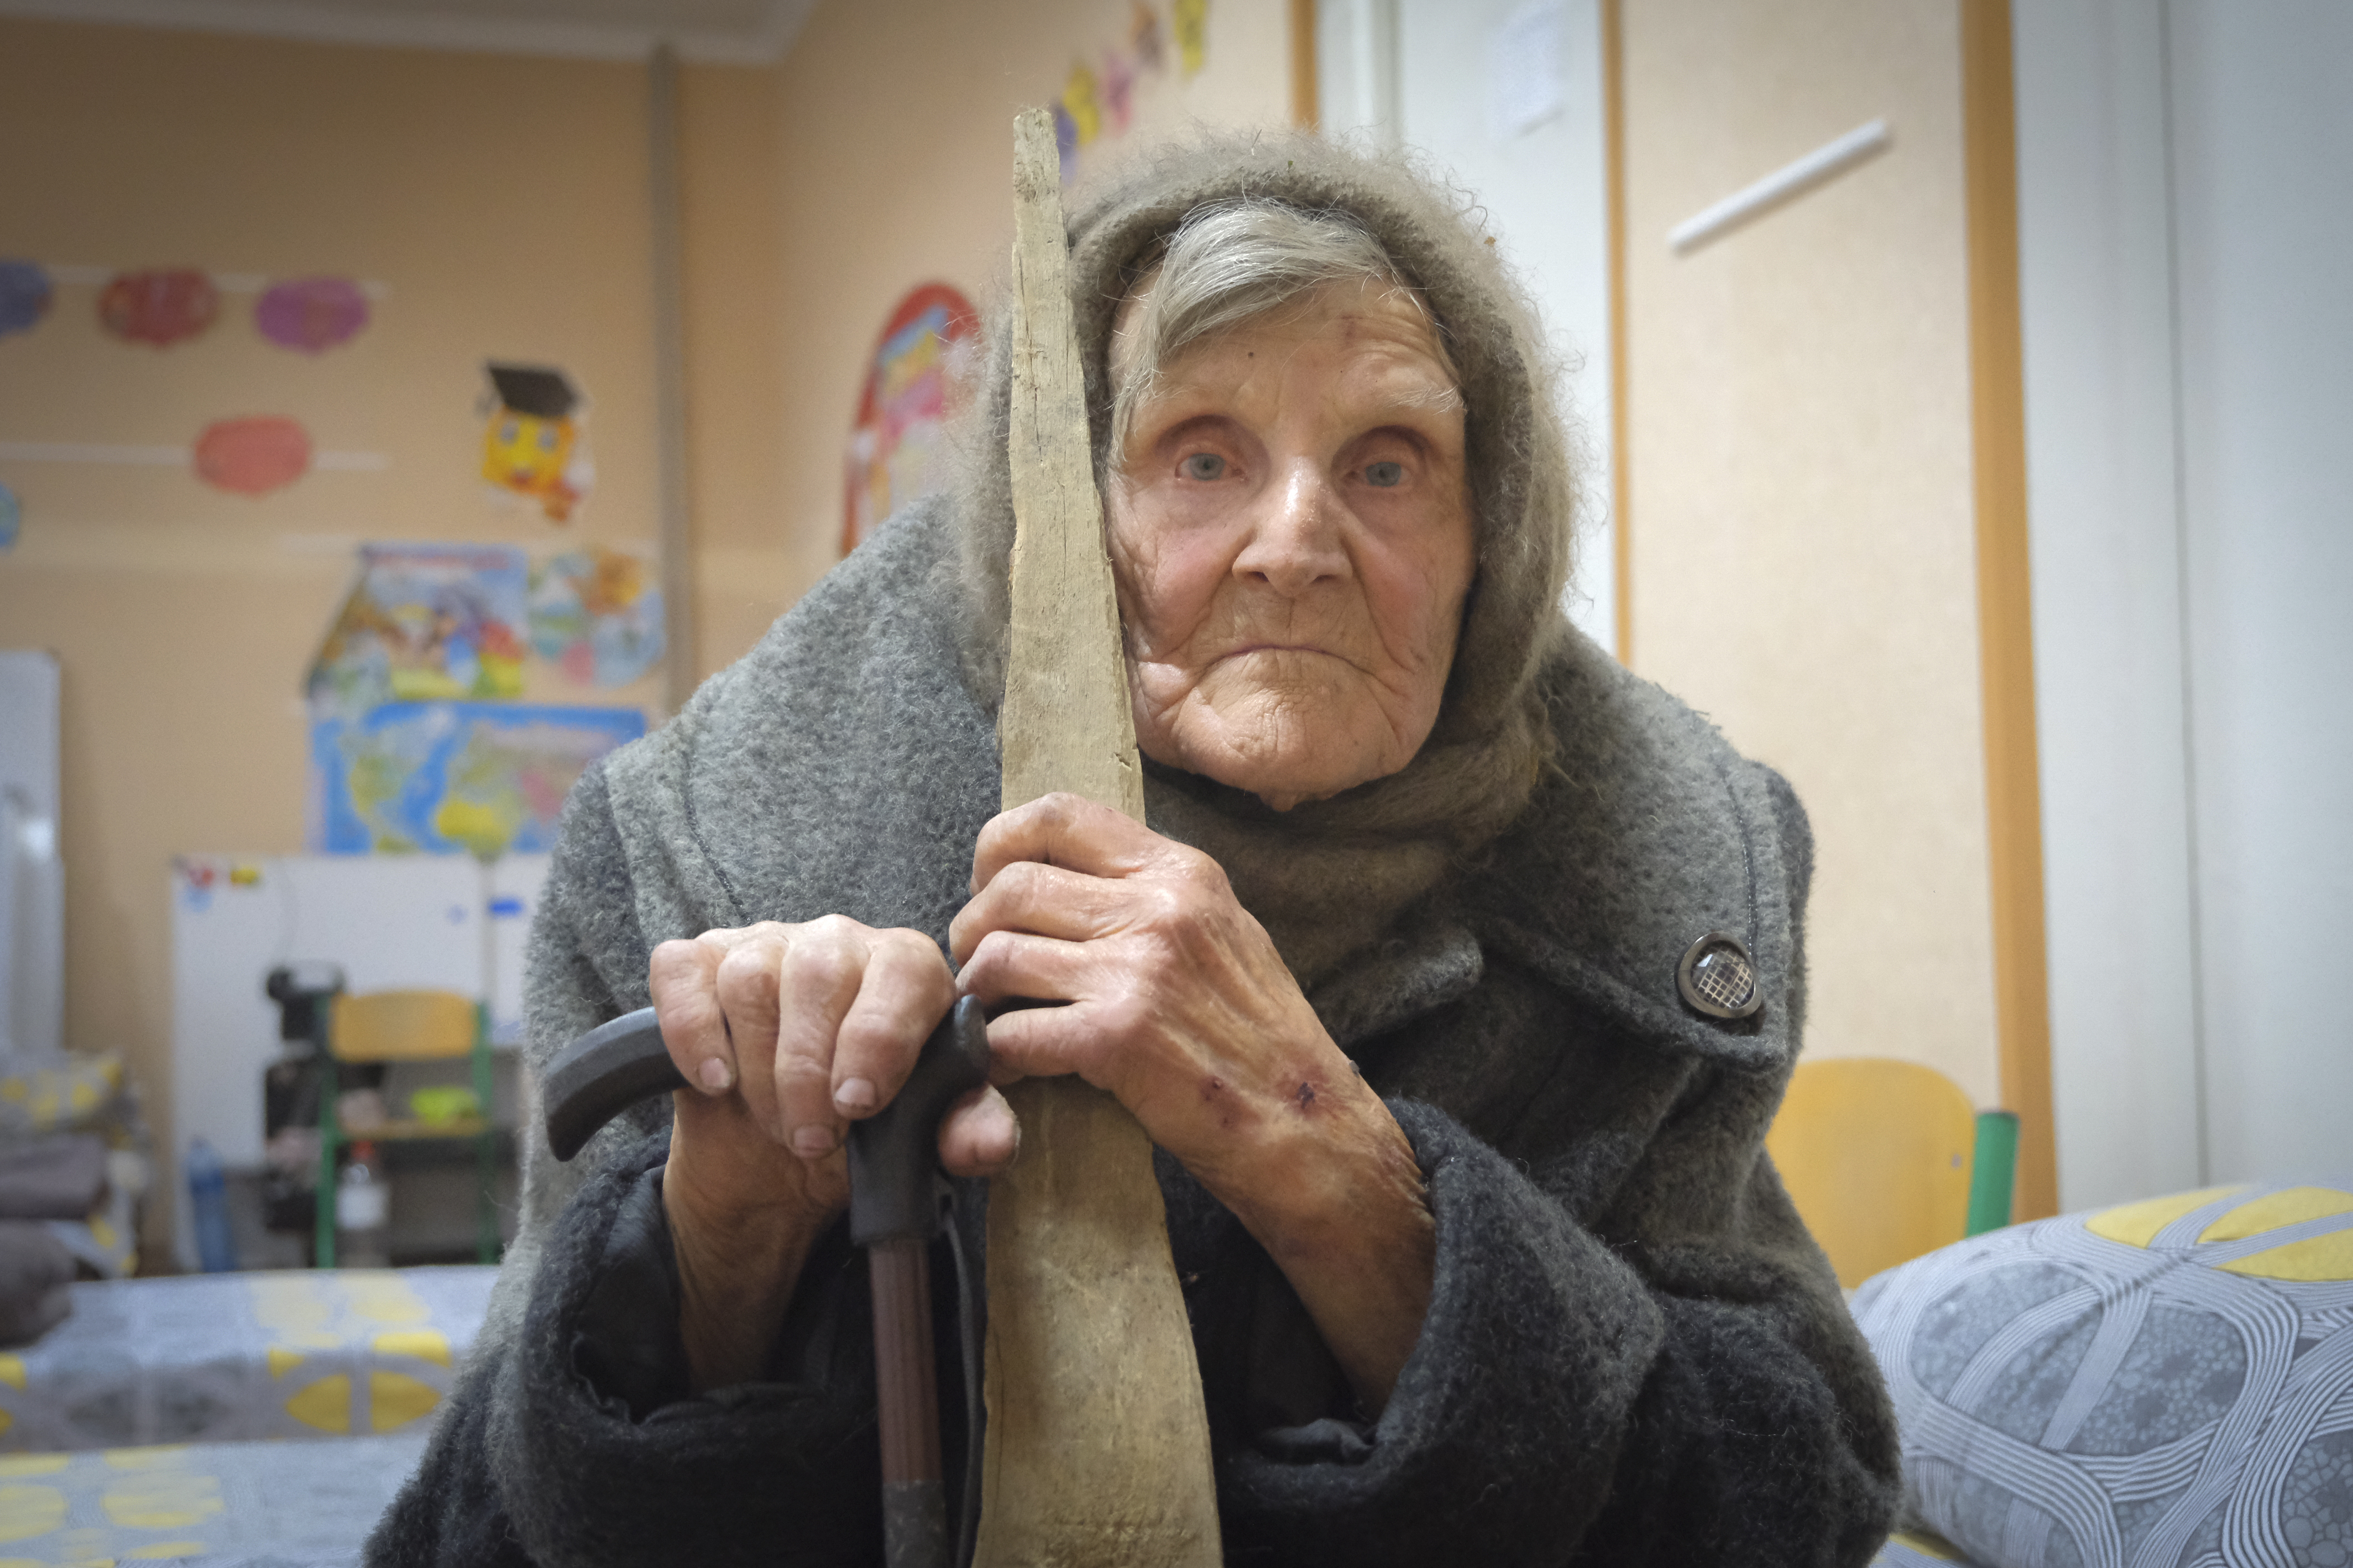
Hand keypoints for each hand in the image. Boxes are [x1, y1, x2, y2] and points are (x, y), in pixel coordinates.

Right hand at [647, 917, 1017, 1389]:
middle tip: (811, 1139)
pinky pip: (682, 972)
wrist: (785, 1151)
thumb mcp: (923, 1139)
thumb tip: (988, 1144)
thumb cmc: (867, 1126)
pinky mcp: (699, 961)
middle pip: (820, 974)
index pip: (902, 971)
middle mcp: (839, 941)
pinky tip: (714, 1080)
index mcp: (909, 969)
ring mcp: (764, 944)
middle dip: (809, 1072)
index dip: (878, 1038)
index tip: (858, 1105)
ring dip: (758, 1069)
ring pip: (750, 978)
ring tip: (774, 1122)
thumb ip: (964, 1134)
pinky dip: (692, 1031)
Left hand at [948, 793, 1433, 1407]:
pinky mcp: (1117, 1038)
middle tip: (979, 968)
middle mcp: (1159, 907)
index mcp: (1181, 872)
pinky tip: (1011, 1066)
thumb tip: (1069, 879)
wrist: (1309, 1123)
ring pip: (1000, 955)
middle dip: (974, 929)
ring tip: (992, 1017)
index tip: (990, 887)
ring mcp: (1137, 970)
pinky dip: (996, 1052)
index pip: (1058, 815)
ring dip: (979, 992)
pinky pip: (1012, 1031)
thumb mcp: (1224, 932)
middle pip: (1012, 886)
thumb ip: (1155, 896)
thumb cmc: (1263, 1038)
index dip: (1000, 848)